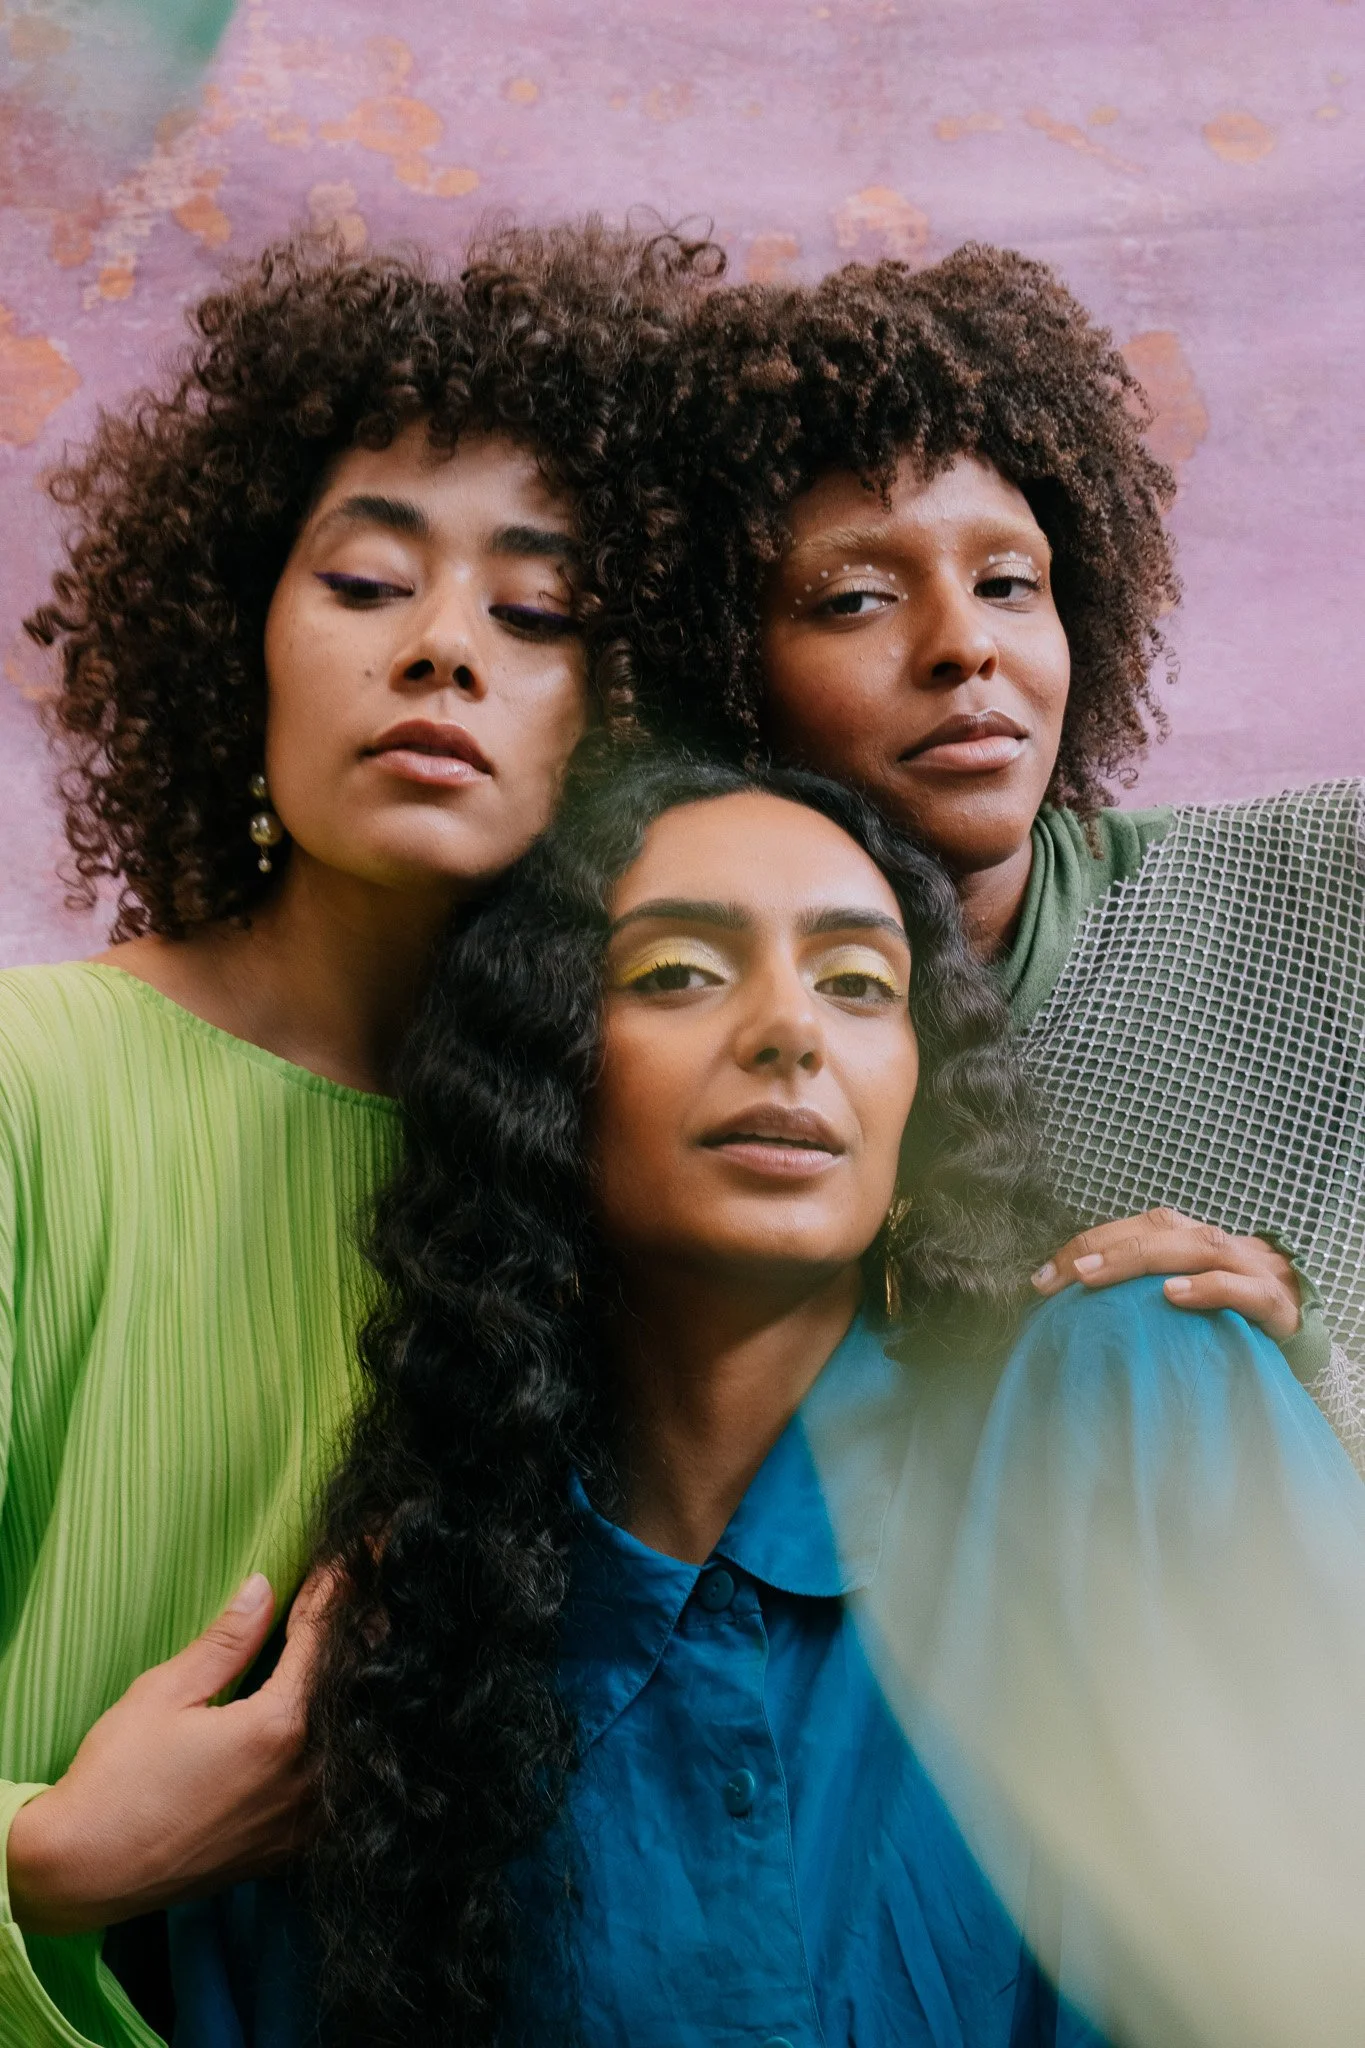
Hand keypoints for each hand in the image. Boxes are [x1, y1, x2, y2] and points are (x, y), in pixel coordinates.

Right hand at [7, 1569, 332, 1935]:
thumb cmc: (116, 1780)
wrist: (84, 1875)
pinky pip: (333, 1787)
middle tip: (359, 1598)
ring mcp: (300, 1819)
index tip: (346, 1563)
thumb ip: (226, 1642)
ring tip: (350, 1650)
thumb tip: (263, 1588)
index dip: (334, 1594)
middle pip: (350, 1690)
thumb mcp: (164, 1694)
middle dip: (356, 1638)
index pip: (321, 1642)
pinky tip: (326, 1721)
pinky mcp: (288, 1848)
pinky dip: (337, 1746)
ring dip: (352, 1694)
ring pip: (352, 1742)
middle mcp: (304, 1776)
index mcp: (277, 1729)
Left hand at [1032, 1207, 1301, 1341]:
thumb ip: (1141, 1294)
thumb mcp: (1183, 1298)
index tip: (1042, 1276)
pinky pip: (1245, 1290)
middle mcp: (1221, 1245)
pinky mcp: (1278, 1304)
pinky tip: (1173, 1296)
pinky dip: (1210, 1288)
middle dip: (1105, 1246)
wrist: (1306, 1331)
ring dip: (1143, 1258)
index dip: (1089, 1242)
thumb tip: (1072, 1302)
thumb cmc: (1232, 1317)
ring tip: (1094, 1277)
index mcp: (1194, 1240)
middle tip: (1059, 1275)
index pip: (1137, 1226)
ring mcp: (1253, 1269)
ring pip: (1200, 1247)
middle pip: (1161, 1229)